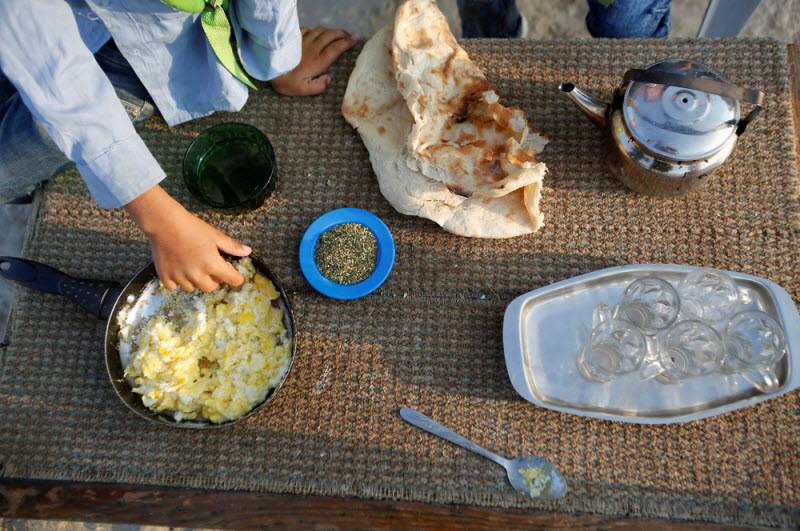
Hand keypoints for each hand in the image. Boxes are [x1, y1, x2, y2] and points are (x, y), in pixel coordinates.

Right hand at [123, 185, 250, 292]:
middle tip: (209, 268)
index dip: (237, 279)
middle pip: (211, 288)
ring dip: (195, 281)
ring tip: (192, 266)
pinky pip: (174, 287)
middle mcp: (196, 274)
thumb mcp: (214, 235)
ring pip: (192, 288)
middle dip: (213, 280)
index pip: (232, 280)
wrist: (164, 222)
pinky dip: (177, 281)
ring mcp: (180, 276)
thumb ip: (231, 246)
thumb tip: (247, 251)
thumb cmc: (191, 227)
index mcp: (212, 264)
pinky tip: (178, 269)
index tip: (236, 278)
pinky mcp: (165, 276)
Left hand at [270, 26, 356, 95]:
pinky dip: (315, 30)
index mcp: (318, 61)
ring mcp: (303, 41)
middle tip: (349, 35)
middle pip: (331, 35)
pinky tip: (316, 33)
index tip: (354, 41)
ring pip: (321, 30)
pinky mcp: (294, 38)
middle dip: (342, 34)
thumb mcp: (303, 90)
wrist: (269, 67)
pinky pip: (308, 30)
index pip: (337, 48)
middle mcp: (313, 48)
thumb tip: (329, 79)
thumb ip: (319, 87)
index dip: (347, 43)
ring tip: (336, 33)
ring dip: (330, 30)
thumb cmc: (286, 81)